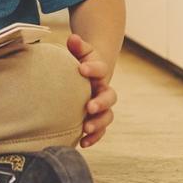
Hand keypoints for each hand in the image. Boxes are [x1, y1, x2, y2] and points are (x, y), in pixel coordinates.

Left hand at [67, 33, 116, 148]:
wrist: (85, 75)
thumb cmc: (79, 63)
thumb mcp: (79, 53)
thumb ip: (77, 46)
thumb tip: (73, 39)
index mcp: (99, 72)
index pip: (100, 69)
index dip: (93, 69)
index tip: (81, 68)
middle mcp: (103, 90)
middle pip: (110, 97)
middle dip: (101, 102)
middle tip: (89, 106)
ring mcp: (101, 106)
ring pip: (107, 116)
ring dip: (98, 123)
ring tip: (85, 127)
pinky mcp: (96, 119)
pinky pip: (100, 131)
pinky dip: (94, 137)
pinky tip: (83, 143)